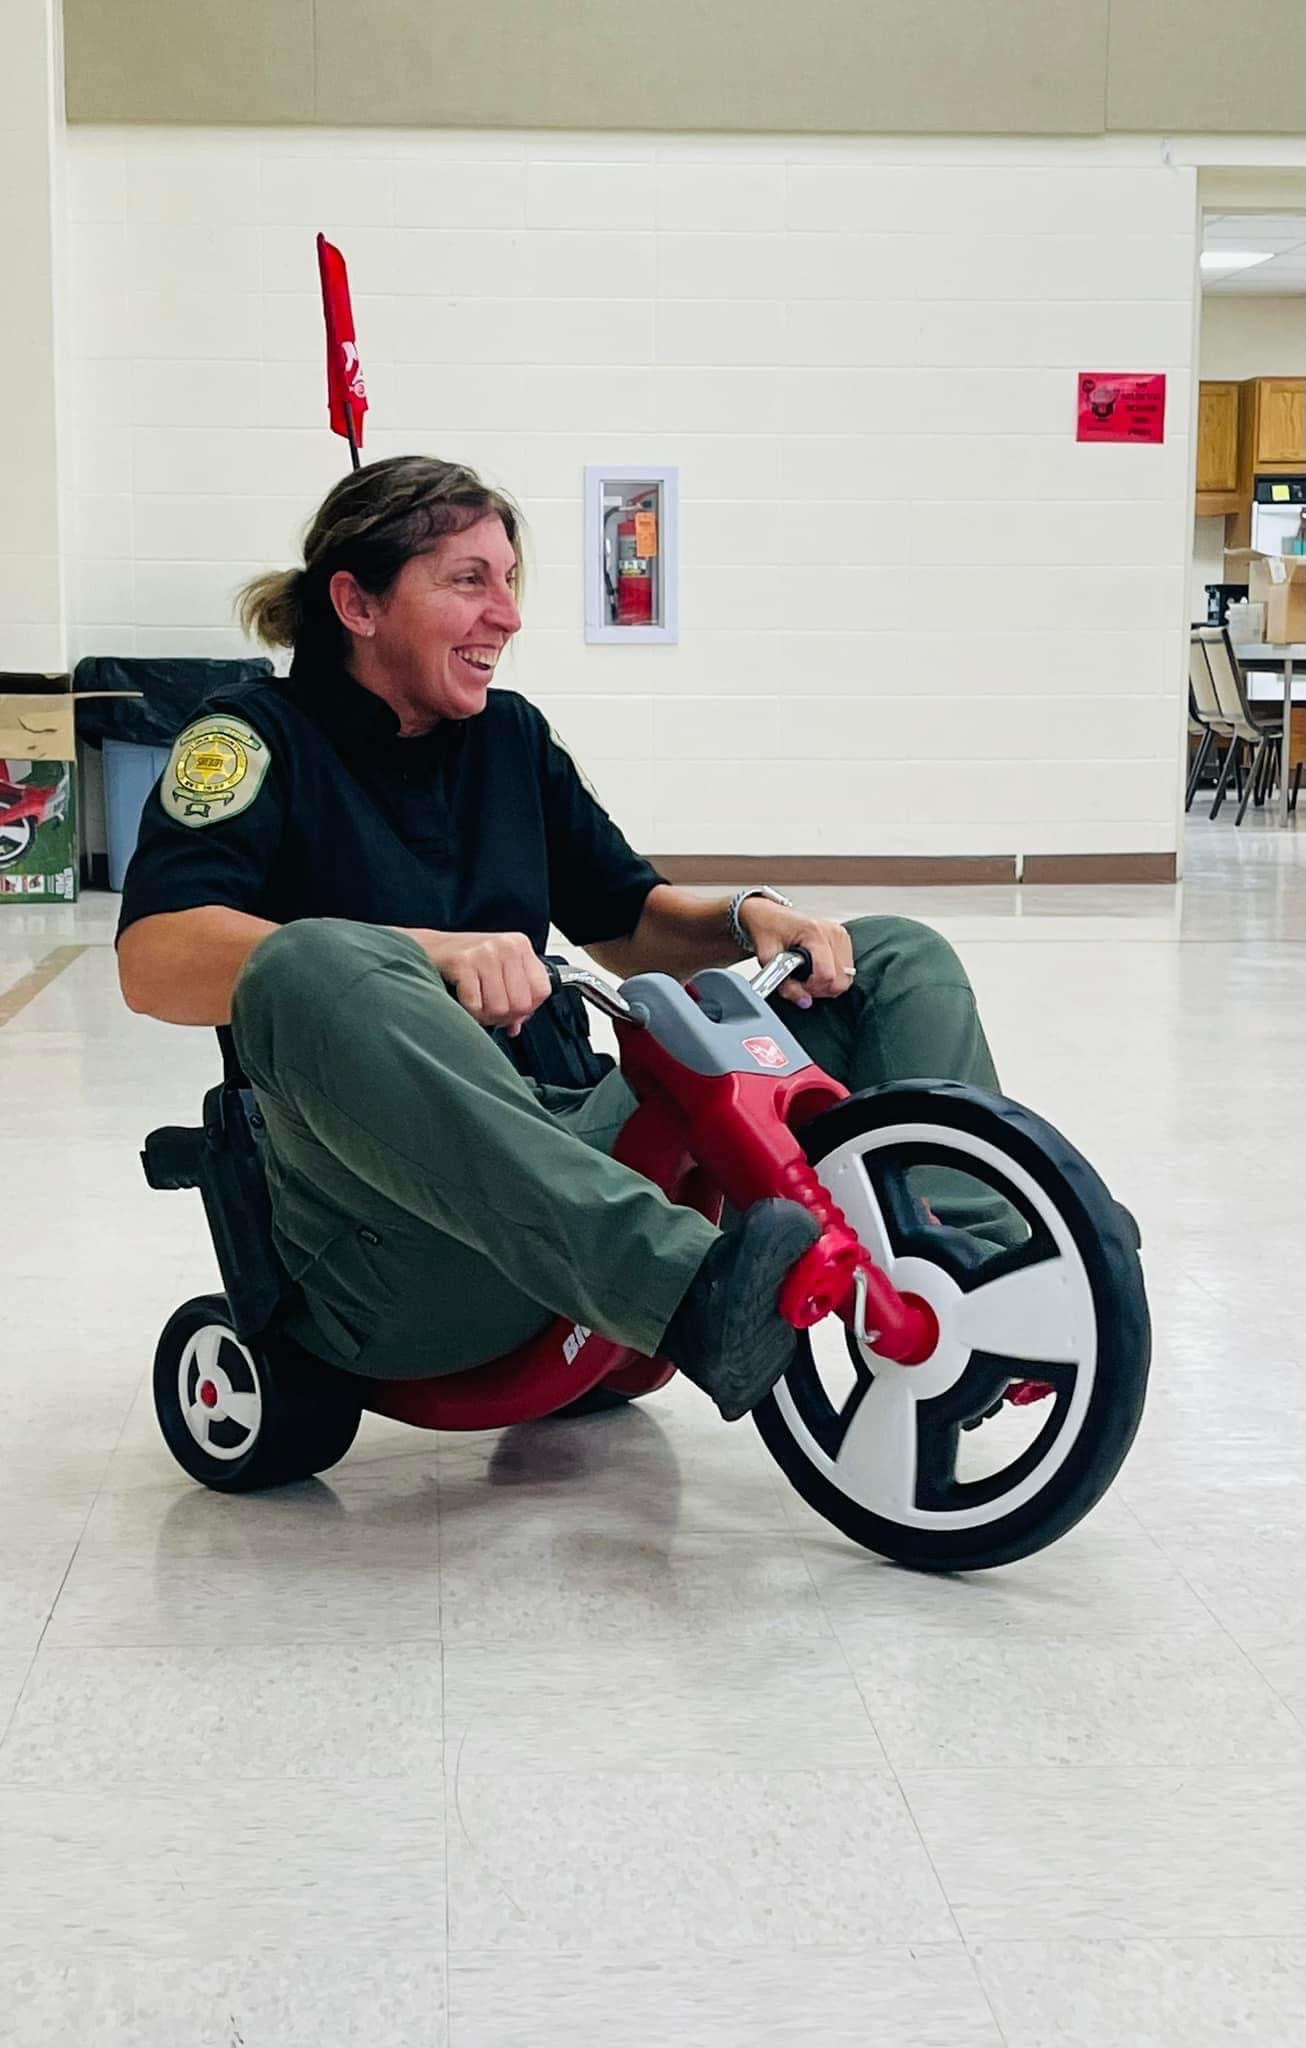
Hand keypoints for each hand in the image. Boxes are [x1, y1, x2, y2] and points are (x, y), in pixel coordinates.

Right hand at [405, 929, 552, 1034]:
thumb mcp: (496, 970)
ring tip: (476, 1007)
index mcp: (520, 946)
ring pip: (499, 1008)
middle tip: (489, 1012)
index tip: (512, 1011)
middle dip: (503, 1017)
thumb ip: (512, 996)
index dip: (527, 1009)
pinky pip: (475, 1005)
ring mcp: (485, 953)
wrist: (427, 947)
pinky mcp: (463, 963)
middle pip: (521, 1004)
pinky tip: (463, 1002)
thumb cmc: (463, 960)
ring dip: (485, 1017)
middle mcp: (506, 946)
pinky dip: (469, 1013)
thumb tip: (516, 1027)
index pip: (541, 990)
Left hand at [737, 900, 854, 1006]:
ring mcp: (840, 934)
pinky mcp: (843, 938)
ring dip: (827, 983)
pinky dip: (833, 976)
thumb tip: (804, 1001)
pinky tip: (816, 970)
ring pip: (847, 977)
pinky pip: (846, 969)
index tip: (797, 986)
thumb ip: (786, 984)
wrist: (769, 915)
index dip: (812, 988)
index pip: (827, 975)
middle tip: (802, 984)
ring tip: (808, 977)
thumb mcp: (767, 958)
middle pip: (842, 979)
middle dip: (821, 989)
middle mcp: (832, 932)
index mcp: (814, 933)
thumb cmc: (768, 929)